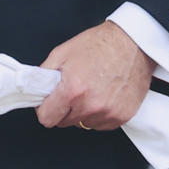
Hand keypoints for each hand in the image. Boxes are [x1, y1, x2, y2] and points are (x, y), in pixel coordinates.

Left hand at [36, 20, 152, 130]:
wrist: (133, 43)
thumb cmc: (100, 44)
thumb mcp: (62, 52)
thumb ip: (44, 74)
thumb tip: (35, 90)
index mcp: (72, 89)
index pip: (47, 118)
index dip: (45, 109)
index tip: (49, 103)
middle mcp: (90, 105)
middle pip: (64, 122)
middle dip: (64, 109)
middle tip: (73, 90)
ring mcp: (108, 113)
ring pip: (83, 124)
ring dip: (83, 112)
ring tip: (91, 90)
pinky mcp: (122, 117)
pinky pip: (101, 124)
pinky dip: (99, 114)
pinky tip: (104, 95)